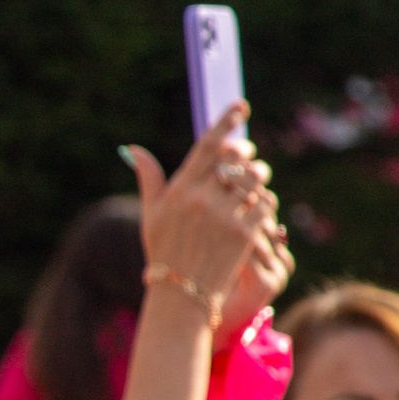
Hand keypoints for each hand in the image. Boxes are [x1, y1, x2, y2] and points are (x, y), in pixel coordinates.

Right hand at [123, 112, 288, 323]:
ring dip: (259, 175)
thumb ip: (149, 179)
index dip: (226, 122)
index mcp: (180, 190)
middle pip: (236, 159)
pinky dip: (265, 201)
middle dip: (246, 153)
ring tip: (257, 179)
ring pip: (254, 179)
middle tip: (248, 155)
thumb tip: (133, 149)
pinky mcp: (245, 234)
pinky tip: (259, 207)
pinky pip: (265, 204)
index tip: (240, 107)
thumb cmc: (163, 251)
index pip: (208, 145)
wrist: (181, 292)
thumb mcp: (151, 214)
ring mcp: (225, 217)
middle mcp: (202, 199)